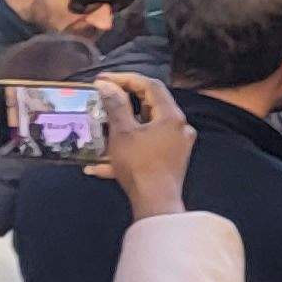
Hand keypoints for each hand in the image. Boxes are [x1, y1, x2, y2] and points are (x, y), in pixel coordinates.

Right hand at [91, 73, 195, 217]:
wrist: (156, 203)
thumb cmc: (139, 165)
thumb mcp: (122, 133)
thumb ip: (115, 106)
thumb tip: (107, 86)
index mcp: (172, 116)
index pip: (150, 85)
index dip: (126, 78)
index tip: (103, 80)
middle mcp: (180, 127)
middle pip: (151, 104)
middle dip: (124, 100)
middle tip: (102, 97)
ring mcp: (178, 144)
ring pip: (147, 126)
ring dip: (123, 125)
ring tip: (100, 126)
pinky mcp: (172, 159)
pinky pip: (148, 145)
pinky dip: (128, 147)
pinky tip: (101, 165)